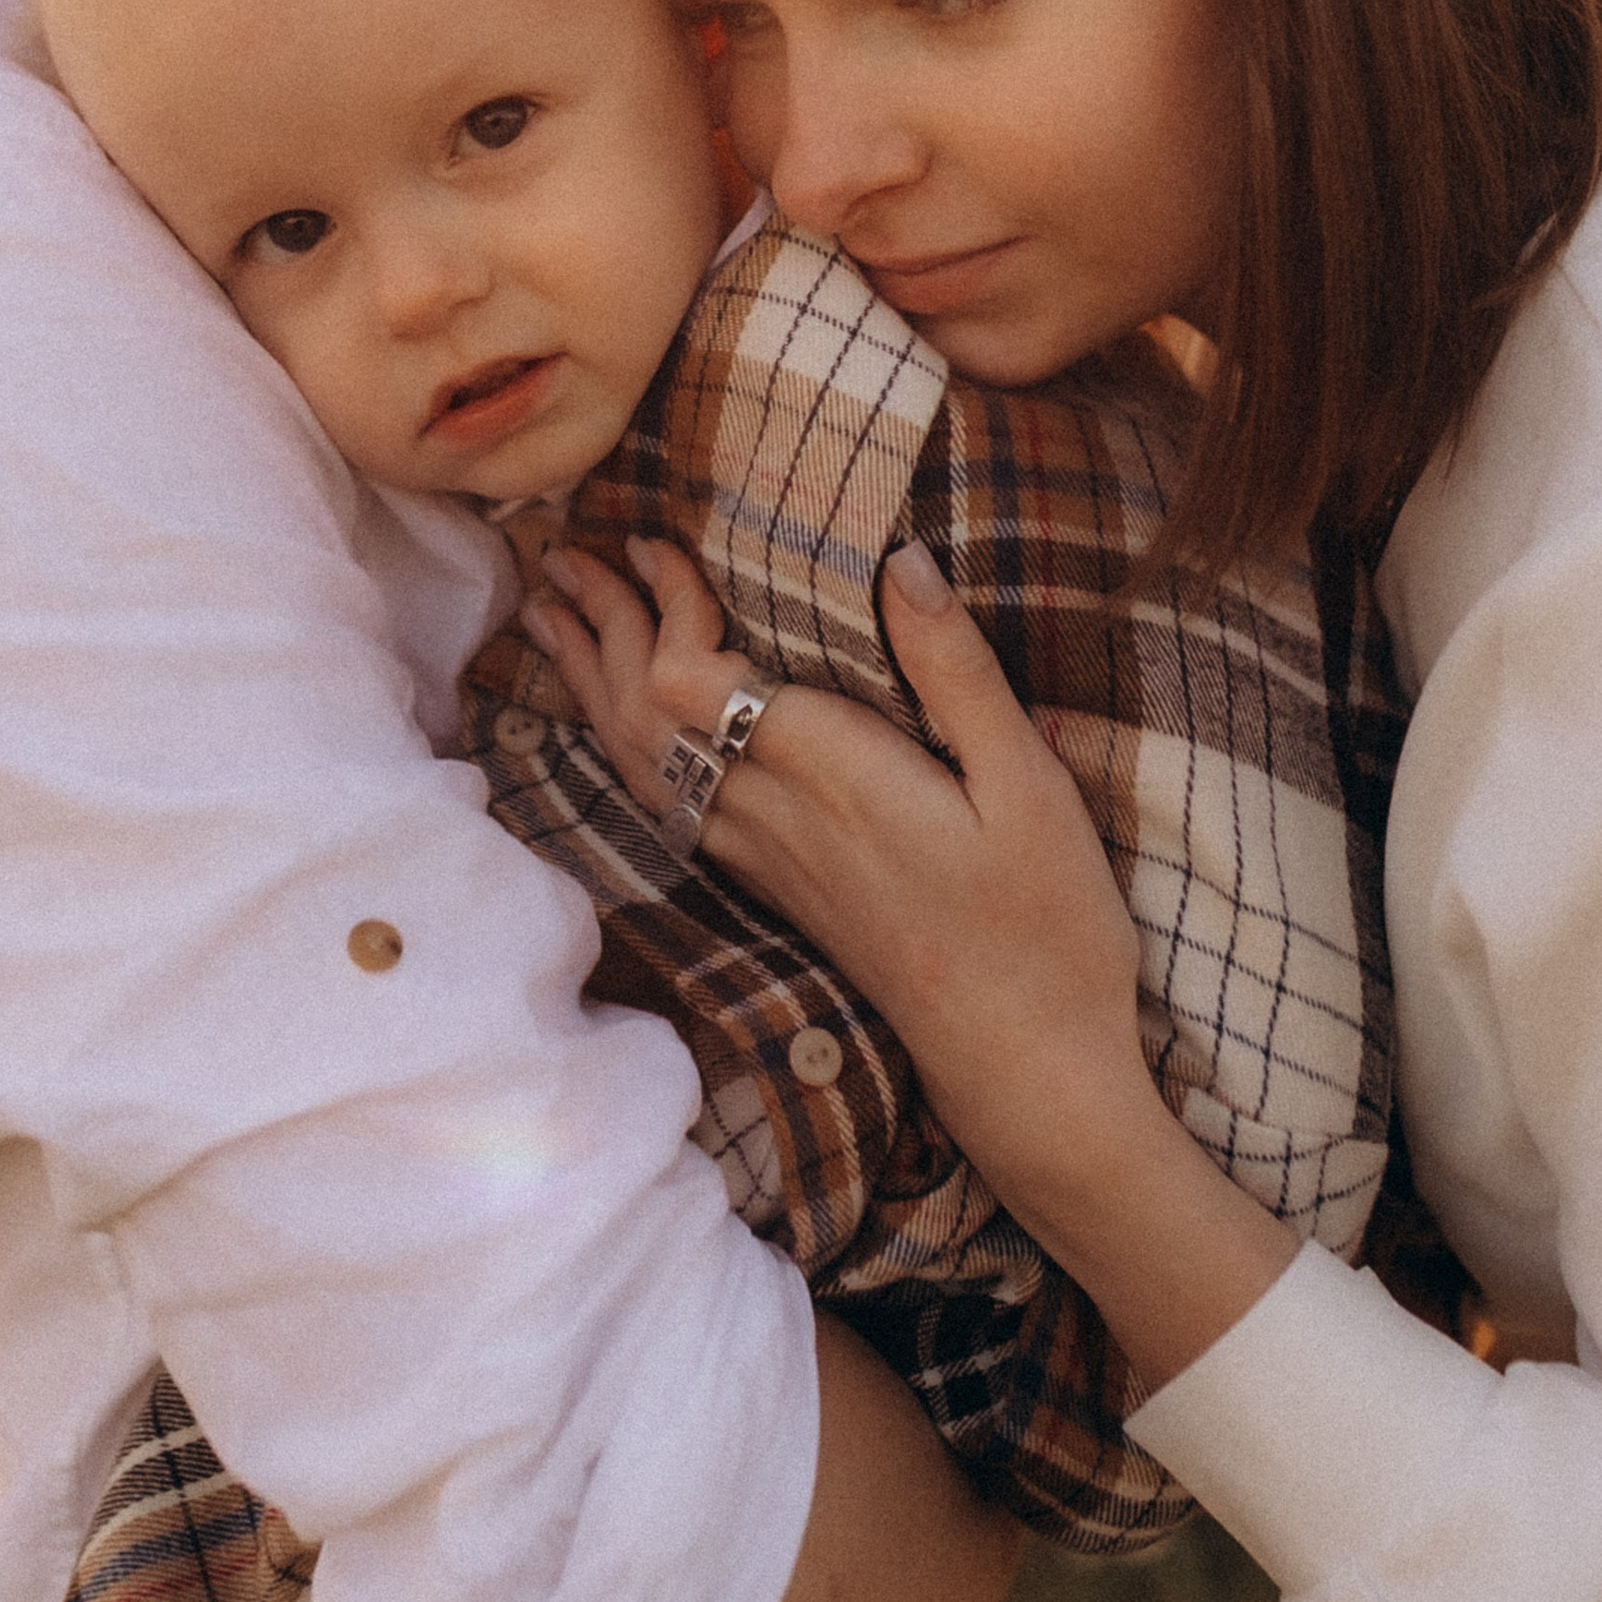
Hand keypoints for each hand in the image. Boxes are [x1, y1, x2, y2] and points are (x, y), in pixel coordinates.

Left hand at [527, 533, 1297, 1390]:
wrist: (1024, 1068)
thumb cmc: (1045, 926)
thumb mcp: (1026, 786)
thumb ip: (955, 671)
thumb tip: (900, 561)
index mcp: (832, 776)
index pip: (694, 676)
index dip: (658, 600)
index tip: (650, 533)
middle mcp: (777, 819)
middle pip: (645, 711)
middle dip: (601, 623)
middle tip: (562, 552)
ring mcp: (769, 861)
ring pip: (644, 760)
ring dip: (594, 680)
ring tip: (555, 618)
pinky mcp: (779, 890)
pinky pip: (670, 804)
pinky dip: (626, 744)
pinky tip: (618, 728)